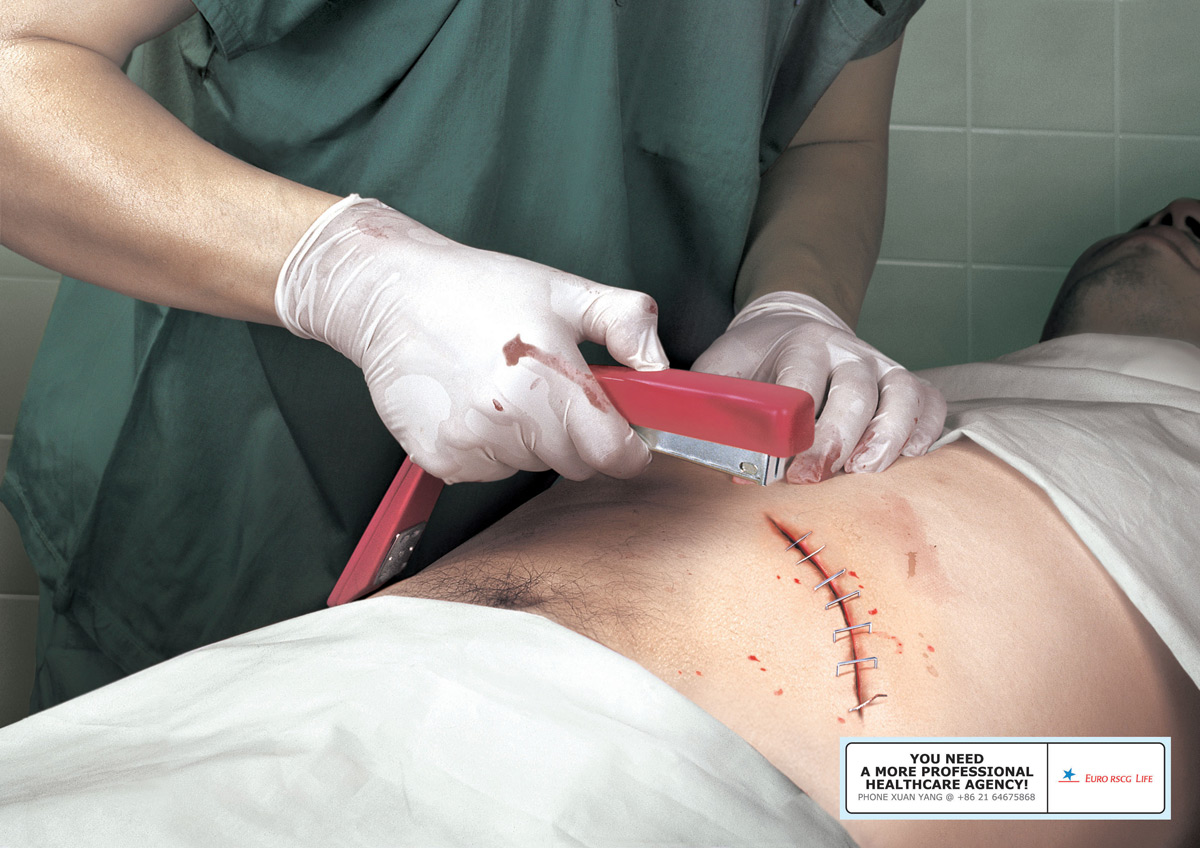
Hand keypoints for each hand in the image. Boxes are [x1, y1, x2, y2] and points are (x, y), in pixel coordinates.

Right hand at [275, 196, 668, 483]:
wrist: (391, 295)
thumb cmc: (480, 290)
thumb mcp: (563, 290)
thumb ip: (626, 322)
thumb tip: (659, 367)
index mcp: (548, 376)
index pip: (611, 453)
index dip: (627, 448)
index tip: (625, 435)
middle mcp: (507, 418)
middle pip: (574, 463)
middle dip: (575, 434)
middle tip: (549, 387)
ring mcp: (470, 444)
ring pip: (531, 466)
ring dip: (530, 439)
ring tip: (503, 386)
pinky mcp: (440, 460)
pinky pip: (489, 470)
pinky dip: (490, 447)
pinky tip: (471, 402)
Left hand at [692, 292, 945, 482]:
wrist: (785, 326)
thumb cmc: (752, 361)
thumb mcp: (720, 373)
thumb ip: (718, 413)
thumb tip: (736, 471)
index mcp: (801, 342)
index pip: (803, 380)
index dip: (794, 426)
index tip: (783, 464)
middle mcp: (847, 350)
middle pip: (855, 391)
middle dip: (836, 439)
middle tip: (814, 477)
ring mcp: (879, 364)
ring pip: (901, 394)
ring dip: (887, 436)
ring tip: (864, 469)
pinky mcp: (901, 381)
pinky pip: (929, 401)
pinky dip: (926, 428)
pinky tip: (907, 455)